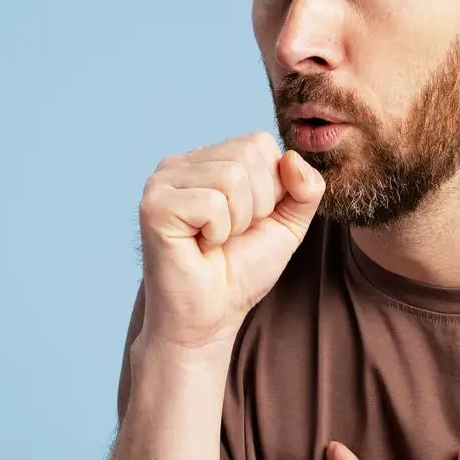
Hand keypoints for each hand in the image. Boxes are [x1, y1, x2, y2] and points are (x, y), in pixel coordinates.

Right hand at [138, 132, 323, 353]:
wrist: (210, 317)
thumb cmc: (240, 271)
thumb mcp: (287, 225)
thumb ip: (305, 189)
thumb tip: (293, 157)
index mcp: (208, 160)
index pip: (260, 143)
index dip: (272, 188)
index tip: (250, 222)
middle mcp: (181, 163)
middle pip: (249, 153)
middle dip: (258, 204)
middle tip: (232, 234)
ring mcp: (162, 181)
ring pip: (232, 176)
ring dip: (238, 220)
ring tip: (215, 240)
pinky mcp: (154, 205)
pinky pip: (211, 203)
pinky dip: (218, 232)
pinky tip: (200, 246)